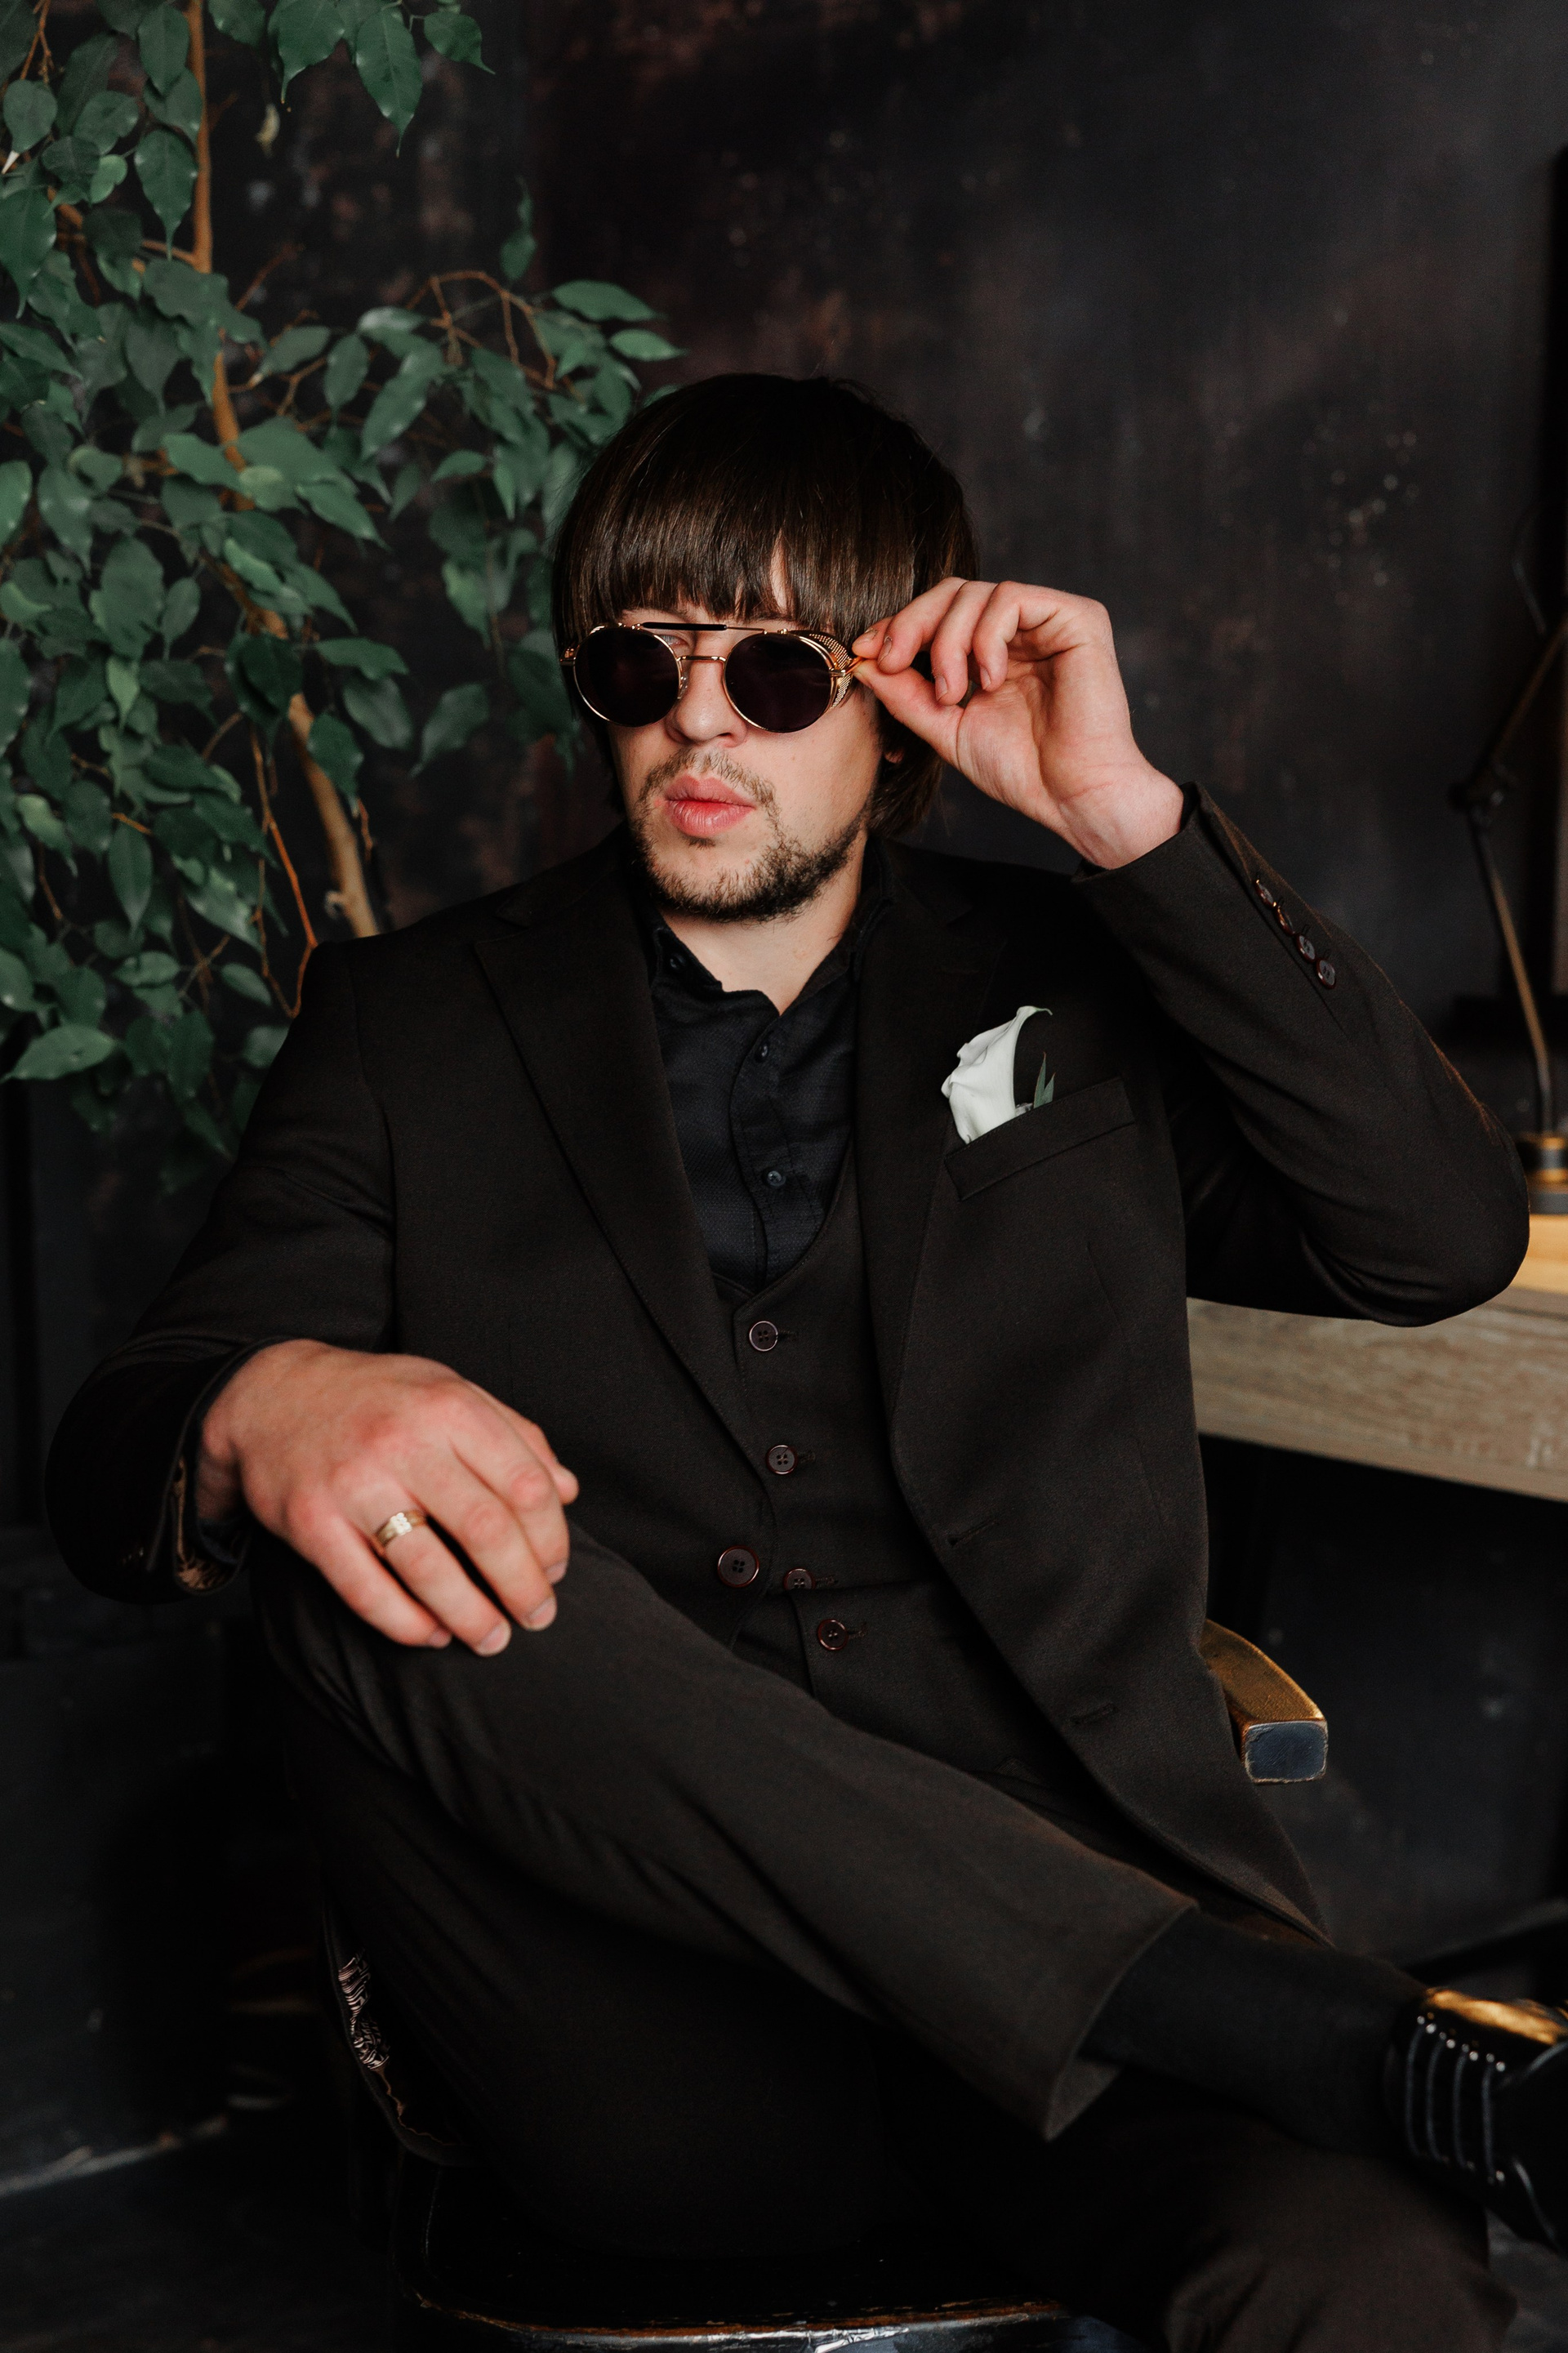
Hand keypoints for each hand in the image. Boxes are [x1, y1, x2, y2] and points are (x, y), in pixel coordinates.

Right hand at [196, 1340, 578, 1653]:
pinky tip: (432, 1635)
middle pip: (487, 1531)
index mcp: (449, 1407)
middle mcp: (403, 1443)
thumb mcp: (450, 1391)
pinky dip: (406, 1624)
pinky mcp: (309, 1523)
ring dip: (471, 1616)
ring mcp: (353, 1485)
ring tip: (492, 1638)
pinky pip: (366, 1591)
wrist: (271, 1395)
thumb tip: (569, 1489)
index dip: (551, 1538)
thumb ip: (515, 1435)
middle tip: (538, 1616)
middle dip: (522, 1587)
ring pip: (428, 1570)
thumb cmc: (378, 1398)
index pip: (526, 1485)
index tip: (556, 1570)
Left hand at [851, 579, 1184, 868]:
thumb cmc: (1021, 769)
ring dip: (947, 643)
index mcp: (995, 650)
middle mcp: (1023, 629)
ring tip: (954, 695)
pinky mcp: (1077, 618)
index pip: (939, 614)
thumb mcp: (946, 727)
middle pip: (952, 592)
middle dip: (911, 624)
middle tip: (892, 663)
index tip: (866, 652)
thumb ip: (907, 693)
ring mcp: (1049, 620)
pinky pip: (1011, 598)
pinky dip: (986, 638)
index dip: (899, 626)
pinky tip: (991, 681)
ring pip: (975, 593)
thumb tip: (862, 661)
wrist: (1073, 797)